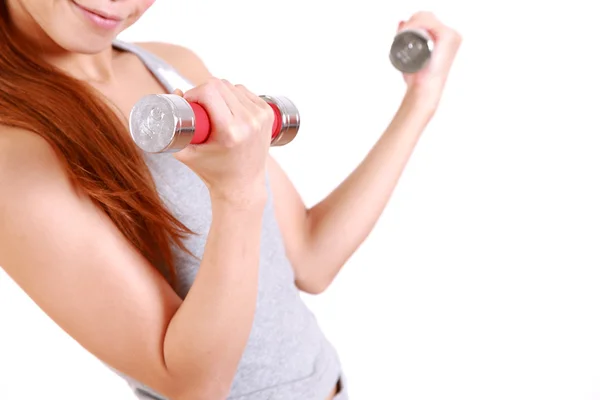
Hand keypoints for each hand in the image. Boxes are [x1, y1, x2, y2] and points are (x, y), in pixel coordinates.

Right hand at [173, 78, 273, 203]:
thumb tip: (175, 91)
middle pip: (220, 85)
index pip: (209, 91)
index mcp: (230, 131)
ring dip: (220, 93)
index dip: (194, 93)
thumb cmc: (214, 172)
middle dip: (204, 91)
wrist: (242, 185)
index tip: (189, 104)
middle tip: (199, 108)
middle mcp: (249, 121)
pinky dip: (234, 95)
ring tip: (214, 111)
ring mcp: (261, 116)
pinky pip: (245, 91)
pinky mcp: (267, 113)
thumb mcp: (186, 154)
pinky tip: (228, 109)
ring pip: (233, 86)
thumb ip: (173, 126)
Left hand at [398, 12, 461, 109]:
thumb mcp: (412, 55)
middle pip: (427, 17)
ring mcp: (452, 35)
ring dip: (411, 23)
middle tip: (399, 36)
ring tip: (401, 35)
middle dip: (411, 22)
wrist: (424, 91)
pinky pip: (429, 21)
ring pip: (426, 17)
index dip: (412, 23)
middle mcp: (452, 35)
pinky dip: (416, 23)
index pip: (428, 20)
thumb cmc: (418, 78)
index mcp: (447, 38)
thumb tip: (401, 22)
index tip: (399, 34)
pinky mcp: (448, 36)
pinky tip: (408, 31)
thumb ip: (408, 39)